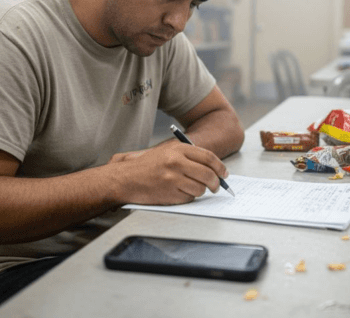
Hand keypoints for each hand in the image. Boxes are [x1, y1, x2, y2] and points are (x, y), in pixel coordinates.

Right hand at [110, 140, 226, 205]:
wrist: (125, 178)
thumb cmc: (147, 166)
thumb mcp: (167, 152)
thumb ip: (188, 156)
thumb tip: (212, 167)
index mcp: (178, 149)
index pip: (208, 157)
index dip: (220, 167)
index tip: (224, 174)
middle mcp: (177, 162)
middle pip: (208, 174)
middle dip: (216, 183)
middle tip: (216, 187)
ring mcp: (173, 178)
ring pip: (200, 189)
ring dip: (200, 191)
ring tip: (191, 189)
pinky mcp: (169, 193)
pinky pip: (189, 198)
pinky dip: (188, 198)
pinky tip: (178, 193)